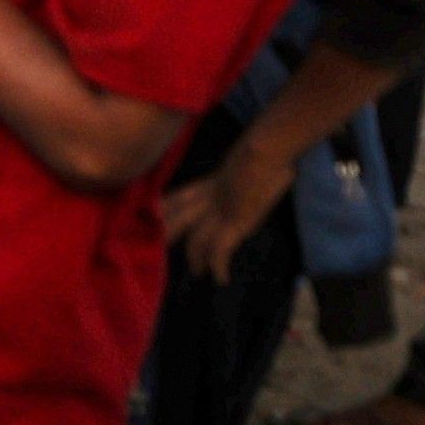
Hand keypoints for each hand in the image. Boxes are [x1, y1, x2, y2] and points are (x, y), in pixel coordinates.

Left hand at [158, 132, 298, 280]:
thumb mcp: (250, 158)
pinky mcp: (236, 221)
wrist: (267, 147)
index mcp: (213, 182)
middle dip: (170, 236)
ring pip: (196, 239)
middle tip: (160, 252)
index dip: (166, 209)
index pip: (180, 197)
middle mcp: (210, 198)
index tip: (156, 218)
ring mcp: (222, 211)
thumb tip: (262, 168)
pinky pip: (220, 249)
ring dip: (196, 258)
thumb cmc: (266, 146)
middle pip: (178, 218)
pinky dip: (219, 266)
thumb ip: (243, 168)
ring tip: (198, 272)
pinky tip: (220, 279)